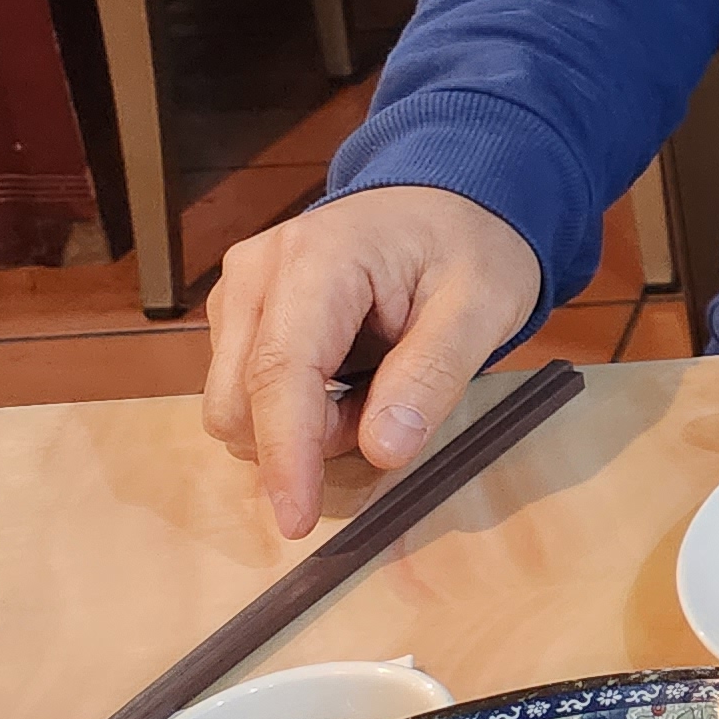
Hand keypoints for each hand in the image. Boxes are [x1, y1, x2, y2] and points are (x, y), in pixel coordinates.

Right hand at [203, 187, 542, 538]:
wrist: (453, 198)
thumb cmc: (472, 246)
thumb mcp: (483, 306)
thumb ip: (433, 374)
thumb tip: (382, 452)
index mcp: (315, 260)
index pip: (279, 374)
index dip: (285, 456)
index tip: (294, 521)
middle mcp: (257, 272)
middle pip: (237, 399)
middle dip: (306, 439)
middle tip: (390, 408)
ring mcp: (240, 291)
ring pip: (235, 402)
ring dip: (302, 426)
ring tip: (377, 383)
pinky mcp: (240, 312)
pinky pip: (246, 388)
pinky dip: (297, 408)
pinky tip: (350, 376)